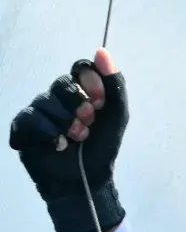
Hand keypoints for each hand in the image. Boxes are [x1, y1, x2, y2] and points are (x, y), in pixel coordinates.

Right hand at [9, 48, 129, 231]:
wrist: (87, 180)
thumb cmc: (102, 149)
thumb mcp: (117, 117)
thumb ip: (114, 85)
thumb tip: (101, 51)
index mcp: (81, 91)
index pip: (81, 68)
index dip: (91, 83)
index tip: (101, 103)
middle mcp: (57, 98)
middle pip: (62, 82)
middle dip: (80, 106)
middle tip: (88, 125)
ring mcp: (38, 111)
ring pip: (46, 101)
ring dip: (67, 124)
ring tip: (75, 139)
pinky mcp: (23, 127)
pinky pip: (30, 118)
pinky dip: (49, 133)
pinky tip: (58, 145)